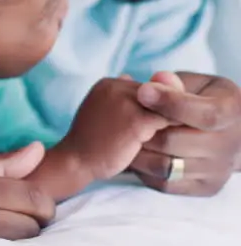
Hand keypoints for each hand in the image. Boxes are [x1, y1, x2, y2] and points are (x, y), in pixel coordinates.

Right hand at [53, 77, 169, 181]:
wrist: (75, 162)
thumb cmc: (93, 142)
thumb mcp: (105, 112)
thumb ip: (123, 99)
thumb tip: (146, 88)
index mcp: (108, 83)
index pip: (147, 89)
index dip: (151, 108)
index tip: (145, 126)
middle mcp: (116, 86)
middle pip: (159, 96)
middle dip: (161, 114)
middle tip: (156, 134)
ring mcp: (126, 102)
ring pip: (166, 107)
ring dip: (169, 123)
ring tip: (163, 140)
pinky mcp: (137, 119)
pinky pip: (168, 121)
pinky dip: (170, 132)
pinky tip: (162, 145)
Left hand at [127, 71, 240, 195]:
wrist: (223, 131)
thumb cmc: (202, 100)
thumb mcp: (195, 84)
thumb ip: (176, 83)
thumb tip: (158, 79)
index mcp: (233, 112)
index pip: (205, 115)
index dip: (171, 104)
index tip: (142, 92)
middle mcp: (231, 145)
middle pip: (175, 142)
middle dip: (144, 129)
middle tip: (124, 117)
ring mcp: (219, 170)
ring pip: (165, 166)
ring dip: (138, 151)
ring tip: (126, 136)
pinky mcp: (204, 187)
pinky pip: (163, 183)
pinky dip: (143, 170)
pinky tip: (138, 152)